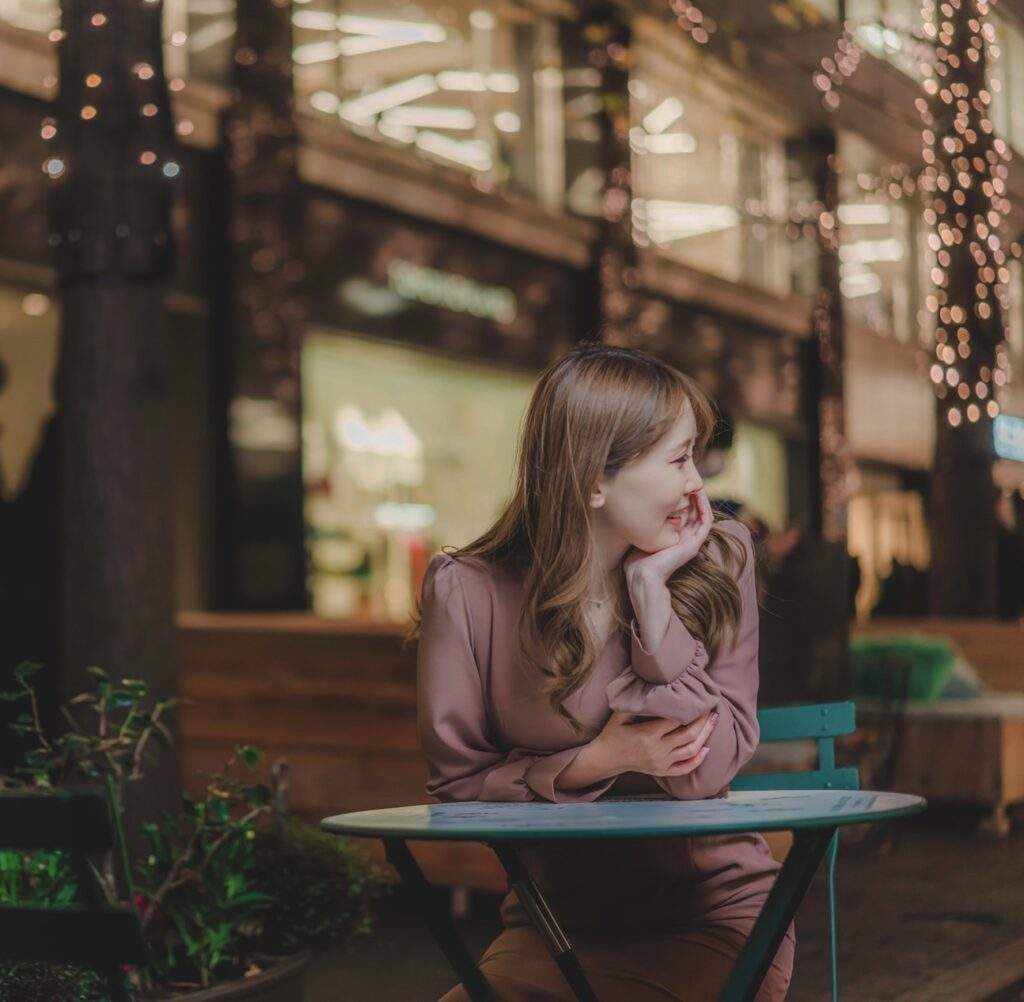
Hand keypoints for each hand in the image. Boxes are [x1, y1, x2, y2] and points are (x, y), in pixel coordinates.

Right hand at [593, 708, 718, 777]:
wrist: (607, 757)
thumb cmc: (613, 732)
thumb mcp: (620, 714)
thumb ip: (635, 702)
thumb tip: (649, 683)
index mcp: (647, 734)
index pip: (676, 720)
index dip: (690, 710)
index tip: (698, 699)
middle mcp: (657, 750)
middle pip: (688, 735)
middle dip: (703, 721)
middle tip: (712, 709)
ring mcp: (661, 762)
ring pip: (691, 750)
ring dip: (706, 736)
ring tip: (713, 722)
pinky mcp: (663, 770)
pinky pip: (685, 767)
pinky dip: (698, 759)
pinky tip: (706, 748)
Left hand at [623, 489, 713, 586]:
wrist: (642, 574)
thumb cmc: (638, 559)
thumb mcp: (643, 535)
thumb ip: (647, 525)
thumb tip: (640, 508)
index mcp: (676, 537)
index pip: (685, 514)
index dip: (684, 499)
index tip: (678, 485)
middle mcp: (685, 538)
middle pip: (695, 512)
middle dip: (694, 497)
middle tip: (690, 481)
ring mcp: (691, 542)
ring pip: (703, 516)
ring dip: (702, 500)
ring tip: (697, 486)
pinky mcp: (694, 544)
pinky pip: (705, 522)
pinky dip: (704, 509)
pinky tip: (699, 497)